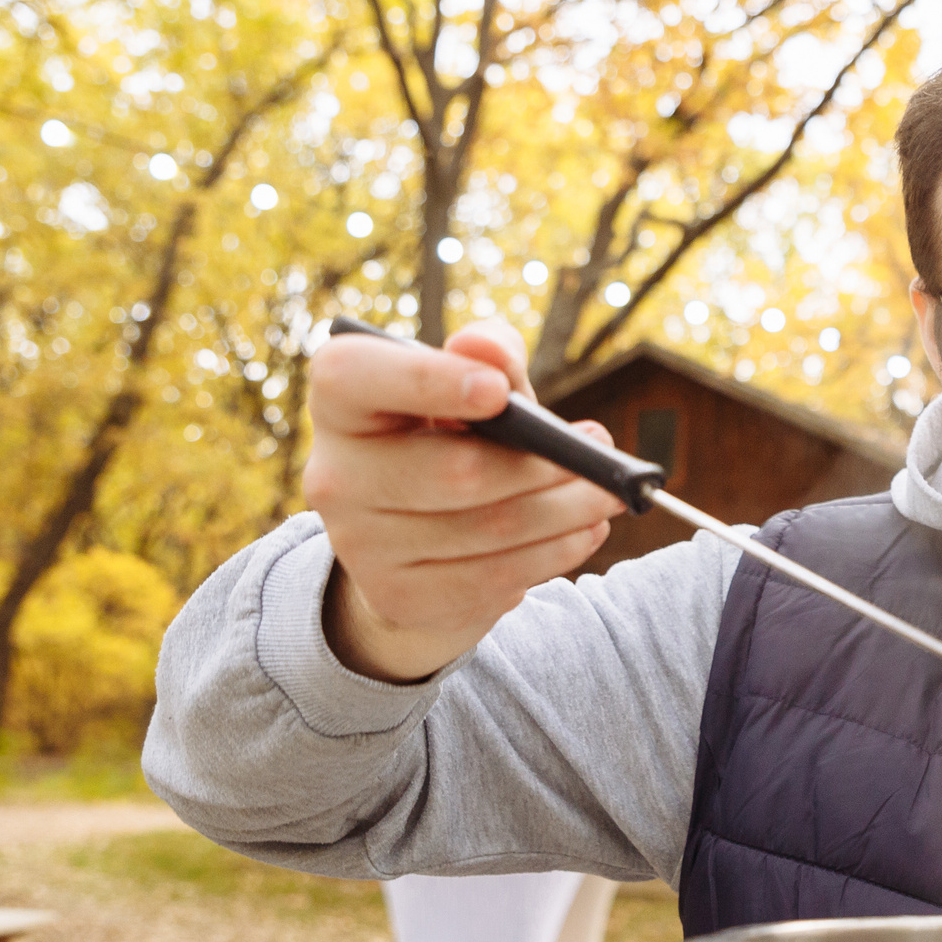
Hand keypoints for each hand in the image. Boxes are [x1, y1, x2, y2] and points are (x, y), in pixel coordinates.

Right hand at [302, 322, 624, 681]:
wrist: (416, 544)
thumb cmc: (451, 439)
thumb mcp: (472, 390)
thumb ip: (490, 358)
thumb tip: (485, 345)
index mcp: (341, 403)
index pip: (354, 376)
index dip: (425, 380)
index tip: (497, 391)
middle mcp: (334, 476)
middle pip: (454, 470)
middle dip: (543, 463)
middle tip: (599, 450)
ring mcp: (360, 545)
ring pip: (489, 528)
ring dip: (566, 510)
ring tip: (607, 493)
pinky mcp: (399, 596)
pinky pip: (494, 576)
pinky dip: (555, 552)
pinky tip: (586, 531)